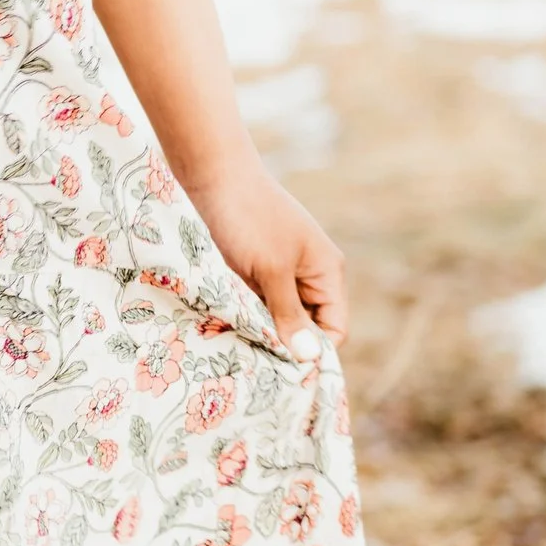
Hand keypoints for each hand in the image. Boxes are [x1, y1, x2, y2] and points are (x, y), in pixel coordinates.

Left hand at [178, 147, 346, 347]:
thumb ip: (289, 314)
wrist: (211, 173)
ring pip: (278, 317)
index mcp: (326, 272)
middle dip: (284, 344)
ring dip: (261, 329)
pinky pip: (257, 304)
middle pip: (306, 327)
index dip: (314, 352)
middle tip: (255, 363)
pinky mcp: (253, 268)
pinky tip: (226, 324)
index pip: (334, 330)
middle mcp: (309, 274)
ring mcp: (280, 271)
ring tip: (237, 343)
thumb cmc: (247, 218)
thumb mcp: (270, 270)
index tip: (283, 372)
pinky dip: (245, 314)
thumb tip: (310, 358)